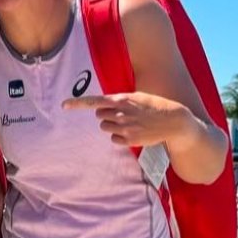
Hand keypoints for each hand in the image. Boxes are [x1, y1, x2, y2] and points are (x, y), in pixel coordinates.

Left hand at [62, 92, 196, 147]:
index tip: (64, 105)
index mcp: (122, 99)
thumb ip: (121, 100)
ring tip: (128, 123)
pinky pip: (114, 139)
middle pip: (99, 116)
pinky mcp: (129, 140)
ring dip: (112, 126)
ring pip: (105, 128)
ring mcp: (125, 128)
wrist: (173, 121)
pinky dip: (119, 137)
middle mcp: (121, 113)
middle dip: (106, 115)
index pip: (94, 101)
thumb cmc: (155, 106)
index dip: (78, 103)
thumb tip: (106, 105)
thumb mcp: (138, 97)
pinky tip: (132, 132)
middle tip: (120, 114)